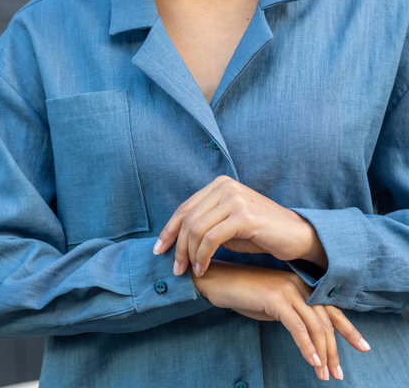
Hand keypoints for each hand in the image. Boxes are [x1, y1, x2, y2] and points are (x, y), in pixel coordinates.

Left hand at [153, 176, 326, 275]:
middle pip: (187, 219)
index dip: (168, 230)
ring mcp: (235, 199)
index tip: (159, 250)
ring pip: (196, 229)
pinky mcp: (243, 215)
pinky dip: (203, 256)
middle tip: (175, 269)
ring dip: (189, 255)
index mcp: (219, 184)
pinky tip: (203, 268)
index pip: (185, 208)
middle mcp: (226, 186)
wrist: (295, 235)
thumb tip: (176, 241)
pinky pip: (211, 239)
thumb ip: (205, 224)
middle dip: (176, 246)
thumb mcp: (227, 224)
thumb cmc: (259, 233)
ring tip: (189, 271)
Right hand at [193, 260, 370, 380]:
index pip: (330, 307)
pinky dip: (307, 347)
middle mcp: (298, 284)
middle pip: (326, 320)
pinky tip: (312, 362)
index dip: (348, 328)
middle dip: (336, 349)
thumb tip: (307, 331)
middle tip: (339, 373)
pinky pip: (297, 327)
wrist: (218, 280)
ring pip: (315, 326)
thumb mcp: (272, 303)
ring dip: (323, 353)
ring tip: (325, 375)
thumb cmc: (243, 293)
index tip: (361, 346)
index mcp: (300, 283)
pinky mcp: (275, 298)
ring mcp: (287, 289)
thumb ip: (291, 312)